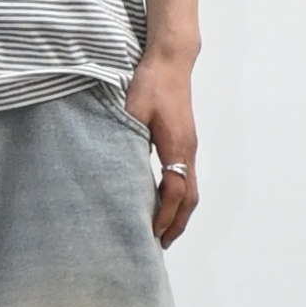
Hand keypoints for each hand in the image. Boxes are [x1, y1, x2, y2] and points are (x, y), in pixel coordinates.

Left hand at [124, 59, 198, 248]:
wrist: (171, 61)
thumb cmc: (152, 83)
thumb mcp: (132, 110)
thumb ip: (125, 137)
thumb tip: (114, 166)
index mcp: (176, 145)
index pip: (175, 191)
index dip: (164, 215)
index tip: (152, 234)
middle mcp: (188, 150)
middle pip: (189, 198)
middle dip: (176, 224)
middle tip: (159, 245)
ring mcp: (189, 147)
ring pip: (191, 190)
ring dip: (179, 213)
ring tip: (164, 233)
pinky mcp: (185, 142)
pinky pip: (187, 177)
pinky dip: (179, 198)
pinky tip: (164, 203)